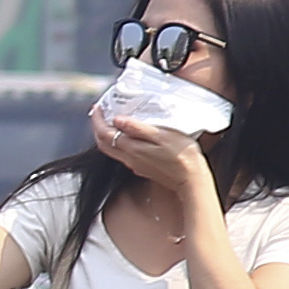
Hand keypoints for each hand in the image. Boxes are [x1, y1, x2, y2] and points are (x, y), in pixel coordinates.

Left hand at [92, 99, 216, 204]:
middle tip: (100, 112)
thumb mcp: (163, 136)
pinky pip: (122, 154)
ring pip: (111, 149)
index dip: (97, 120)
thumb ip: (138, 128)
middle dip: (98, 127)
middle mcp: (128, 159)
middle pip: (103, 143)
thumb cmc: (182, 156)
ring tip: (111, 121)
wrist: (191, 181)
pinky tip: (127, 135)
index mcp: (131, 149)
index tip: (96, 107)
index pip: (104, 133)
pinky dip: (118, 142)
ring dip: (106, 135)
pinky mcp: (142, 168)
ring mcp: (134, 165)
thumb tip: (117, 120)